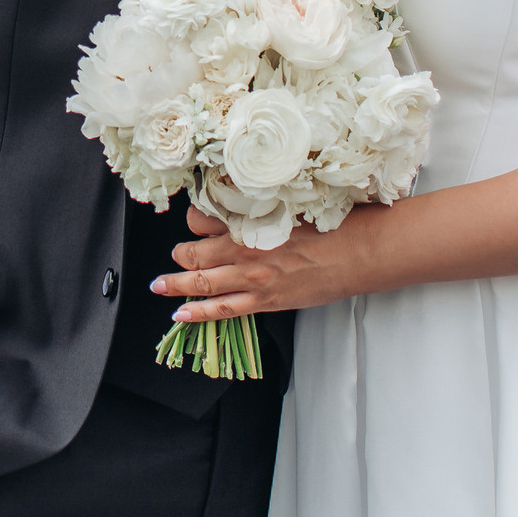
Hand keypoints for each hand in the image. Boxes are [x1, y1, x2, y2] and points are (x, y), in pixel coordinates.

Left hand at [156, 205, 388, 322]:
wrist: (358, 252)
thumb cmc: (331, 224)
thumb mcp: (290, 203)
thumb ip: (259, 207)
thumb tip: (238, 203)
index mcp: (248, 220)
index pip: (200, 219)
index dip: (191, 222)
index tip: (192, 223)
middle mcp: (244, 248)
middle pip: (194, 252)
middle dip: (180, 255)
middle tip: (175, 255)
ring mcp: (252, 278)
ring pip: (200, 283)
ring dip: (175, 284)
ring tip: (159, 286)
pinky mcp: (265, 300)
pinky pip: (223, 310)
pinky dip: (198, 313)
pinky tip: (181, 314)